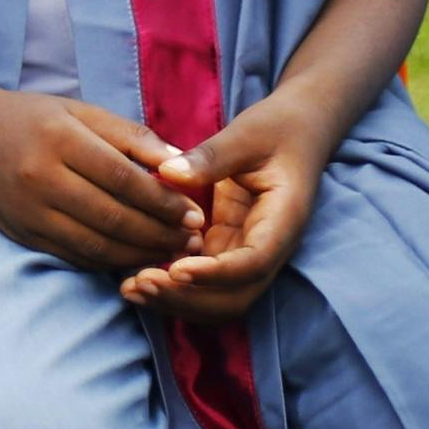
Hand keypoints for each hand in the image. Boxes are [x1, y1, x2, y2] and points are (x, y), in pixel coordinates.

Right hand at [0, 84, 200, 274]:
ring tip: (173, 253)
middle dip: (160, 234)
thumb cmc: (30, 117)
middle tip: (194, 242)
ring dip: (141, 254)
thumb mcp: (79, 111)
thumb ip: (130, 136)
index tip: (195, 213)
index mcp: (59, 138)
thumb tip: (179, 163)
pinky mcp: (23, 234)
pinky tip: (136, 258)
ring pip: (96, 245)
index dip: (163, 202)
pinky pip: (76, 256)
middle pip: (113, 217)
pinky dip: (111, 261)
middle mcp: (40, 177)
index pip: (122, 178)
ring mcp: (29, 211)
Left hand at [120, 103, 321, 319]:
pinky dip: (174, 285)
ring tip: (131, 288)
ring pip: (217, 296)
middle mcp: (267, 247)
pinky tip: (136, 279)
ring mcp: (246, 250)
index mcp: (282, 222)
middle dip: (189, 298)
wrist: (297, 130)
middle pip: (235, 296)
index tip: (176, 269)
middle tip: (141, 282)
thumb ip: (211, 157)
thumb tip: (168, 173)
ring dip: (178, 300)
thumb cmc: (277, 129)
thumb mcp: (246, 135)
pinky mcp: (226, 244)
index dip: (215, 274)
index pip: (253, 263)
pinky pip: (203, 278)